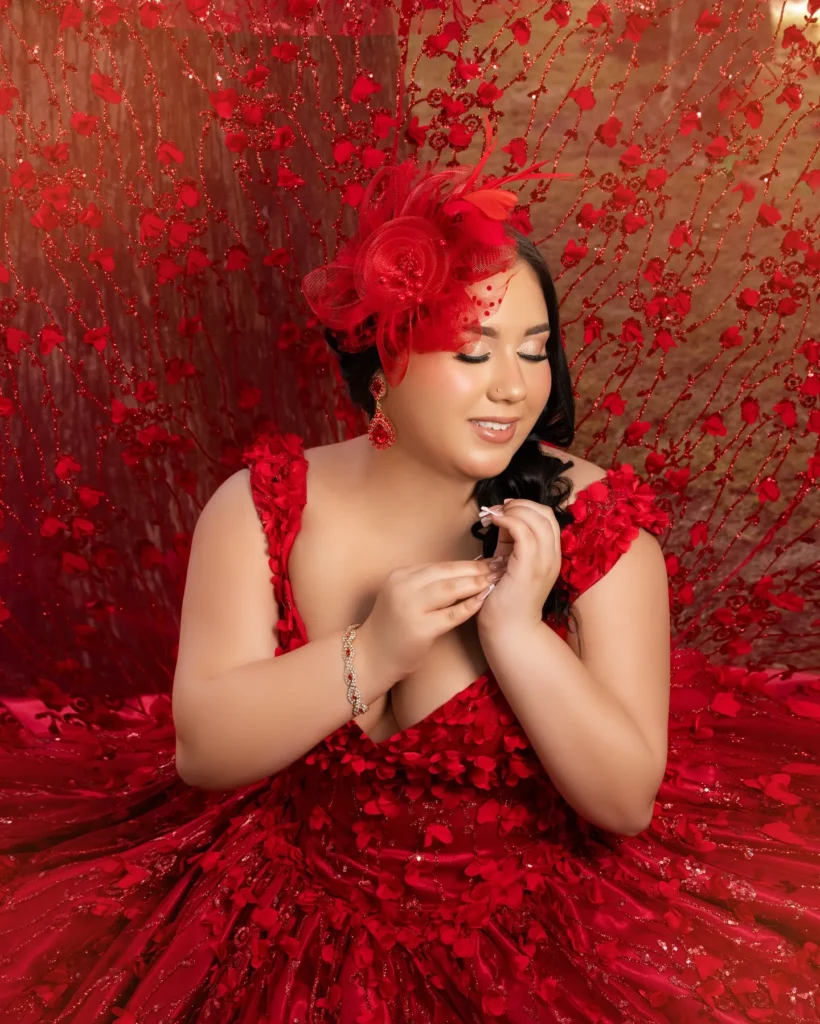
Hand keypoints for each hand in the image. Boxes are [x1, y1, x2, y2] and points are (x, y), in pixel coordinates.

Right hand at [358, 559, 502, 683]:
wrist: (371, 657)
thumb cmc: (392, 628)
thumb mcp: (403, 597)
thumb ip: (426, 585)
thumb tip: (463, 574)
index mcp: (400, 575)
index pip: (440, 565)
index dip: (466, 563)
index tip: (488, 561)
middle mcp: (403, 587)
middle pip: (446, 573)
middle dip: (476, 569)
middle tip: (499, 567)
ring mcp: (410, 608)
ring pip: (449, 589)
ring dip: (475, 583)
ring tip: (495, 581)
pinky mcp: (419, 629)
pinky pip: (451, 614)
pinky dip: (469, 606)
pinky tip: (483, 601)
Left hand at [476, 498, 561, 633]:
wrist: (509, 631)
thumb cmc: (506, 601)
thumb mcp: (511, 563)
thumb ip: (511, 542)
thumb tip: (502, 518)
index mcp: (551, 556)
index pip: (548, 518)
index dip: (527, 507)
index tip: (505, 509)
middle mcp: (552, 557)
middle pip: (546, 513)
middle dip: (520, 505)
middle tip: (498, 510)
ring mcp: (543, 562)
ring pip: (537, 519)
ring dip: (513, 511)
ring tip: (494, 516)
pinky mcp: (529, 568)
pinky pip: (523, 532)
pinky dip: (507, 520)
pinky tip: (493, 523)